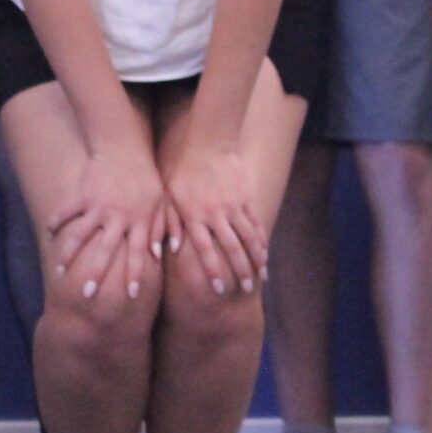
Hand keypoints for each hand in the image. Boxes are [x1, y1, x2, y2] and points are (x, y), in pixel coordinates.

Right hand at [47, 142, 166, 300]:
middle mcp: (118, 216)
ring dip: (70, 255)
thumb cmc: (146, 178)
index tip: (132, 295)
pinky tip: (48, 234)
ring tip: (60, 273)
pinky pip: (67, 211)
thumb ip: (160, 228)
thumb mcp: (160, 202)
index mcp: (138, 220)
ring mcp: (99, 206)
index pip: (138, 253)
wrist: (124, 149)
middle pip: (106, 250)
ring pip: (81, 235)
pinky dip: (56, 222)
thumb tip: (159, 254)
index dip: (136, 274)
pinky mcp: (83, 196)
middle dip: (98, 274)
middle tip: (89, 295)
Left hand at [164, 137, 266, 296]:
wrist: (207, 143)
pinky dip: (260, 239)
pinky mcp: (245, 197)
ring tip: (261, 277)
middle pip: (232, 248)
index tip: (220, 289)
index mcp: (195, 217)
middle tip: (246, 290)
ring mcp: (234, 206)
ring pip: (248, 237)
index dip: (213, 271)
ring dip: (256, 259)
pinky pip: (255, 222)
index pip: (206, 250)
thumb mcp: (167, 195)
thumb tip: (170, 250)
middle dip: (240, 271)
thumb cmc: (181, 170)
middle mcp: (216, 214)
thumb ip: (169, 223)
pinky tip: (264, 252)